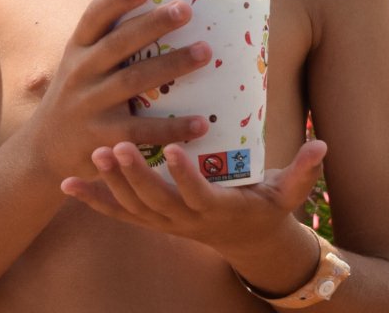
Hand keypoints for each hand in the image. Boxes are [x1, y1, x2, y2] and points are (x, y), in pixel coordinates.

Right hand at [28, 0, 211, 181]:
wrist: (44, 150)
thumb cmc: (75, 96)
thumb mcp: (79, 63)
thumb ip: (107, 42)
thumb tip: (160, 11)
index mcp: (78, 48)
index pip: (95, 16)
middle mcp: (81, 72)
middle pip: (120, 43)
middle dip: (154, 24)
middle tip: (186, 10)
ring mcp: (90, 105)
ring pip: (134, 81)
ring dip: (171, 65)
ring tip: (204, 52)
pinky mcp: (103, 139)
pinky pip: (142, 130)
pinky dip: (172, 126)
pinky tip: (201, 123)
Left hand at [59, 137, 327, 260]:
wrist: (246, 243)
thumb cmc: (267, 209)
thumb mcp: (289, 194)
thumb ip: (304, 172)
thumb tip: (322, 145)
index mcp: (217, 209)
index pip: (199, 194)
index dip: (185, 175)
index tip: (173, 147)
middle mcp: (186, 220)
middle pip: (156, 201)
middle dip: (135, 176)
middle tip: (117, 146)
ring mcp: (164, 223)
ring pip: (132, 208)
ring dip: (111, 185)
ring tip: (94, 154)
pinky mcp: (148, 221)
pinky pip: (116, 214)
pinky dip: (91, 201)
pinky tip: (66, 184)